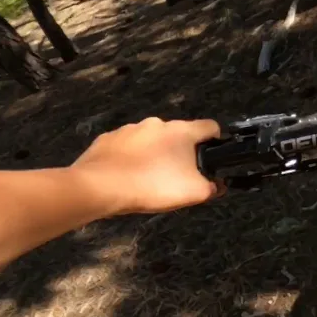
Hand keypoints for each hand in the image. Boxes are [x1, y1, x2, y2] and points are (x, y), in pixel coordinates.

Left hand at [70, 117, 221, 215]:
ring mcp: (129, 128)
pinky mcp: (107, 138)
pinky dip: (129, 158)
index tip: (212, 158)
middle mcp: (157, 123)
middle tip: (175, 176)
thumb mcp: (192, 193)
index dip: (216, 141)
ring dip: (153, 154)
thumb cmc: (151, 185)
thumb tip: (217, 184)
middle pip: (178, 135)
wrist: (99, 187)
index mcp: (182, 131)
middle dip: (179, 152)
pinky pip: (125, 146)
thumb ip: (211, 187)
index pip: (210, 127)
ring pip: (150, 140)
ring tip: (146, 178)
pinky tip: (125, 176)